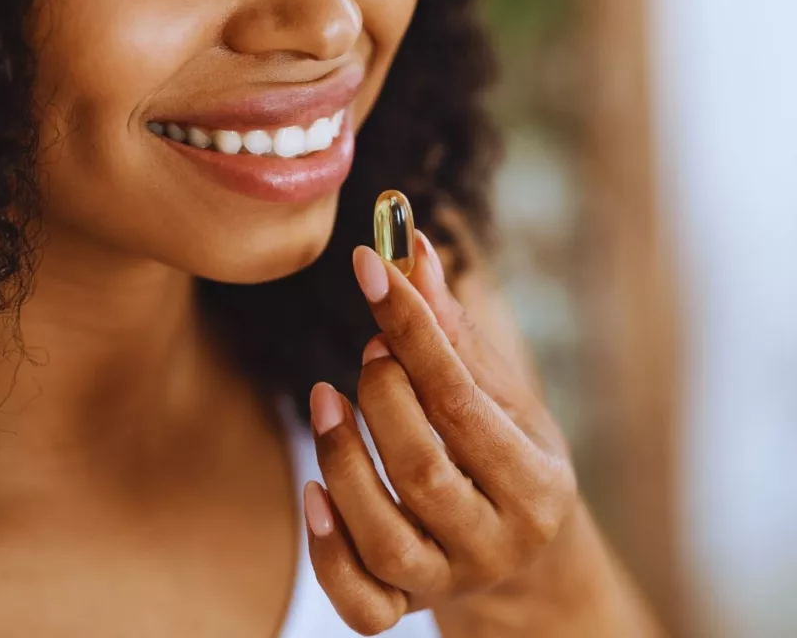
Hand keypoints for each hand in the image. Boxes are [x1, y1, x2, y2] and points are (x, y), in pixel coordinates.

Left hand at [304, 231, 577, 634]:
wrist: (523, 562)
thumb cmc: (505, 459)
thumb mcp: (499, 397)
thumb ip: (452, 333)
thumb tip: (410, 247)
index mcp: (535, 482)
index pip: (461, 400)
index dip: (411, 328)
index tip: (369, 265)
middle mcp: (497, 541)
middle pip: (422, 470)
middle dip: (380, 397)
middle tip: (368, 352)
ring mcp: (450, 582)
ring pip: (384, 537)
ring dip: (341, 459)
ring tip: (325, 398)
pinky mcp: (407, 609)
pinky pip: (360, 603)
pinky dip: (327, 552)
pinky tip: (313, 494)